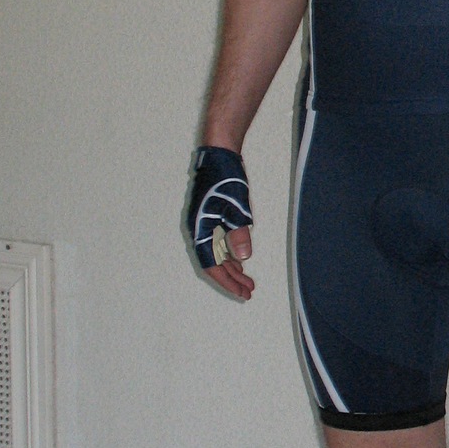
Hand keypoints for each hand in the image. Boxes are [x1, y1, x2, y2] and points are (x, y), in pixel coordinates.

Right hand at [186, 146, 255, 300]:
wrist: (219, 154)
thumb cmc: (226, 178)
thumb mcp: (237, 206)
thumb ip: (239, 232)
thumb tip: (243, 257)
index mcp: (201, 230)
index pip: (212, 266)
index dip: (227, 282)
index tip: (243, 293)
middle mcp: (199, 230)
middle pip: (214, 264)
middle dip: (232, 279)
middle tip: (249, 291)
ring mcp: (203, 224)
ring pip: (216, 254)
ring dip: (231, 268)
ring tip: (247, 280)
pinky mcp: (209, 217)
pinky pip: (217, 244)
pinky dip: (229, 254)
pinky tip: (239, 259)